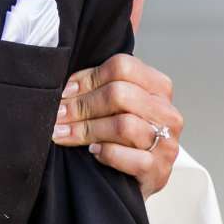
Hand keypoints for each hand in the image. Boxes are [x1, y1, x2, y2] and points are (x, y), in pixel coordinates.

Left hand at [51, 0, 181, 194]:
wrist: (132, 180)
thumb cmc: (116, 135)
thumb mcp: (111, 101)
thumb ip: (99, 75)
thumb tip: (69, 43)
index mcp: (157, 86)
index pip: (121, 66)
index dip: (86, 78)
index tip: (62, 92)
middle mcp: (168, 111)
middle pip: (119, 94)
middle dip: (80, 106)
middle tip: (55, 116)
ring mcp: (168, 142)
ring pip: (123, 125)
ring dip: (85, 130)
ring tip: (63, 135)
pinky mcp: (160, 171)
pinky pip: (132, 157)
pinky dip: (107, 154)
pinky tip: (93, 153)